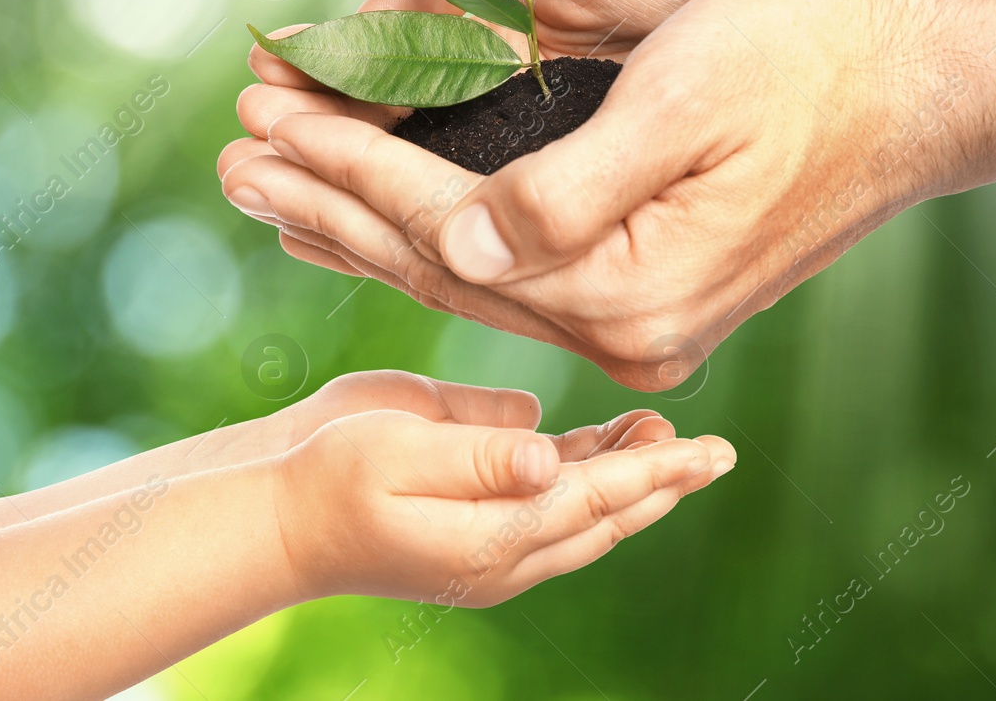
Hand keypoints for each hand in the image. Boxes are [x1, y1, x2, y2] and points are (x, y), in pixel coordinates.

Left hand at [223, 0, 986, 386]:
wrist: (920, 87)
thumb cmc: (814, 62)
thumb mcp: (689, 101)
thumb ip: (561, 188)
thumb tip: (452, 238)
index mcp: (629, 287)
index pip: (445, 228)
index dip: (350, 164)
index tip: (267, 113)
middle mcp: (627, 328)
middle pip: (440, 266)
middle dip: (331, 200)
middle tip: (231, 154)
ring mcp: (637, 324)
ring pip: (466, 276)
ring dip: (366, 223)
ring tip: (275, 186)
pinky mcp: (644, 298)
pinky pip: (507, 273)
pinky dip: (433, 236)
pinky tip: (381, 218)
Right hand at [273, 407, 733, 605]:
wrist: (279, 521)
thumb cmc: (327, 476)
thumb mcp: (392, 449)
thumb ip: (474, 451)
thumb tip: (546, 453)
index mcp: (490, 535)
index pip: (595, 499)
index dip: (655, 472)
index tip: (709, 452)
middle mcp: (503, 555)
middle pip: (604, 517)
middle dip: (661, 483)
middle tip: (716, 453)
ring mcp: (491, 553)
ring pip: (583, 520)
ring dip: (628, 482)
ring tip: (667, 441)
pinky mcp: (476, 537)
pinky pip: (549, 512)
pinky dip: (585, 482)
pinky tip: (601, 450)